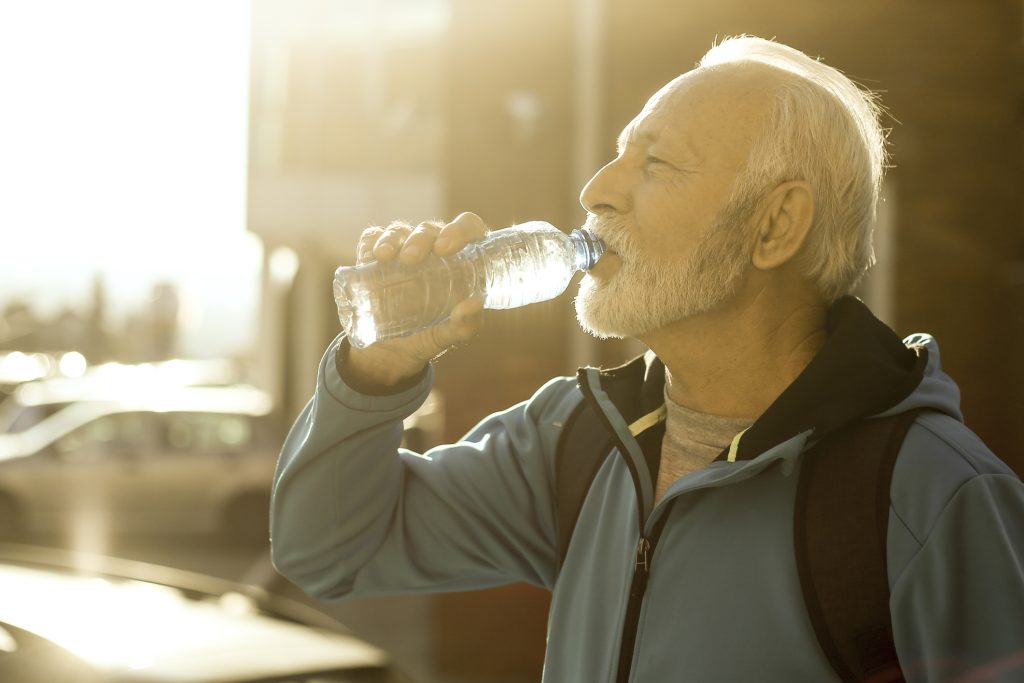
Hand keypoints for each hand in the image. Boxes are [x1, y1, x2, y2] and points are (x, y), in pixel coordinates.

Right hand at [343, 212, 487, 387]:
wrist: (391, 352)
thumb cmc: (428, 335)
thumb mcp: (448, 335)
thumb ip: (465, 324)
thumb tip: (474, 304)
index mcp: (460, 259)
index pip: (467, 228)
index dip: (459, 230)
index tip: (445, 249)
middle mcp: (432, 249)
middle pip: (430, 229)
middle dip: (420, 239)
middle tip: (410, 259)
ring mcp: (402, 250)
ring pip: (400, 230)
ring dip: (391, 239)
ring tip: (384, 256)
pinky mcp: (376, 257)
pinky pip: (372, 239)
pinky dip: (370, 243)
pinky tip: (369, 257)